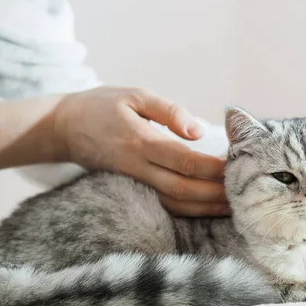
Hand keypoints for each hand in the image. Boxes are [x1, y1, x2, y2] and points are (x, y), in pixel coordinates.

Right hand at [53, 86, 229, 216]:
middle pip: (182, 189)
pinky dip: (188, 210)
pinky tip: (208, 208)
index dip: (211, 167)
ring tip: (232, 206)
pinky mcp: (134, 188)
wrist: (64, 128)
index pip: (183, 160)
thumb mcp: (134, 95)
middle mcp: (137, 167)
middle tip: (241, 193)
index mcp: (140, 141)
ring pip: (174, 203)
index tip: (235, 165)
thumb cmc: (103, 106)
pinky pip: (164, 204)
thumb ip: (169, 111)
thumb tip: (198, 131)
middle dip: (214, 194)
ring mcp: (134, 181)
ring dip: (205, 208)